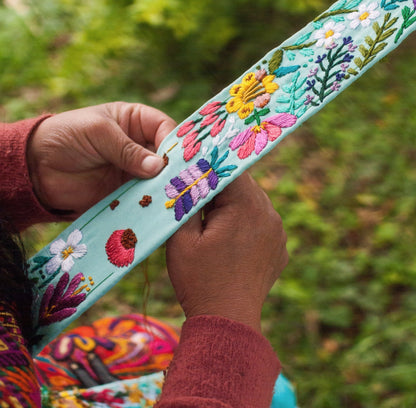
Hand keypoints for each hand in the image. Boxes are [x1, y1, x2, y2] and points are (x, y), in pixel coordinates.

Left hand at [27, 102, 175, 216]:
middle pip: (167, 156)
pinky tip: (158, 208)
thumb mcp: (99, 133)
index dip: (175, 141)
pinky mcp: (126, 192)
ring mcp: (134, 171)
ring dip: (164, 187)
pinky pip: (144, 197)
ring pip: (159, 179)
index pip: (165, 128)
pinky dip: (151, 203)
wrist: (36, 168)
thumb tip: (159, 167)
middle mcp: (140, 146)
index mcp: (135, 121)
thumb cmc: (67, 137)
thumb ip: (128, 150)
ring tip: (172, 197)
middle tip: (181, 181)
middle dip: (174, 168)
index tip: (179, 158)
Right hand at [166, 172, 287, 332]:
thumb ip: (185, 202)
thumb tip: (188, 180)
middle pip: (244, 185)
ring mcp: (278, 232)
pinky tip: (231, 242)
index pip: (229, 170)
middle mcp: (269, 214)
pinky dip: (247, 224)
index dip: (209, 169)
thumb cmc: (199, 279)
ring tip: (215, 225)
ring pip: (254, 203)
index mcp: (246, 206)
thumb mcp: (181, 238)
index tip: (194, 173)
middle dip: (221, 189)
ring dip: (235, 207)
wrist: (227, 321)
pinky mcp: (280, 248)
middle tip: (200, 200)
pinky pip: (263, 223)